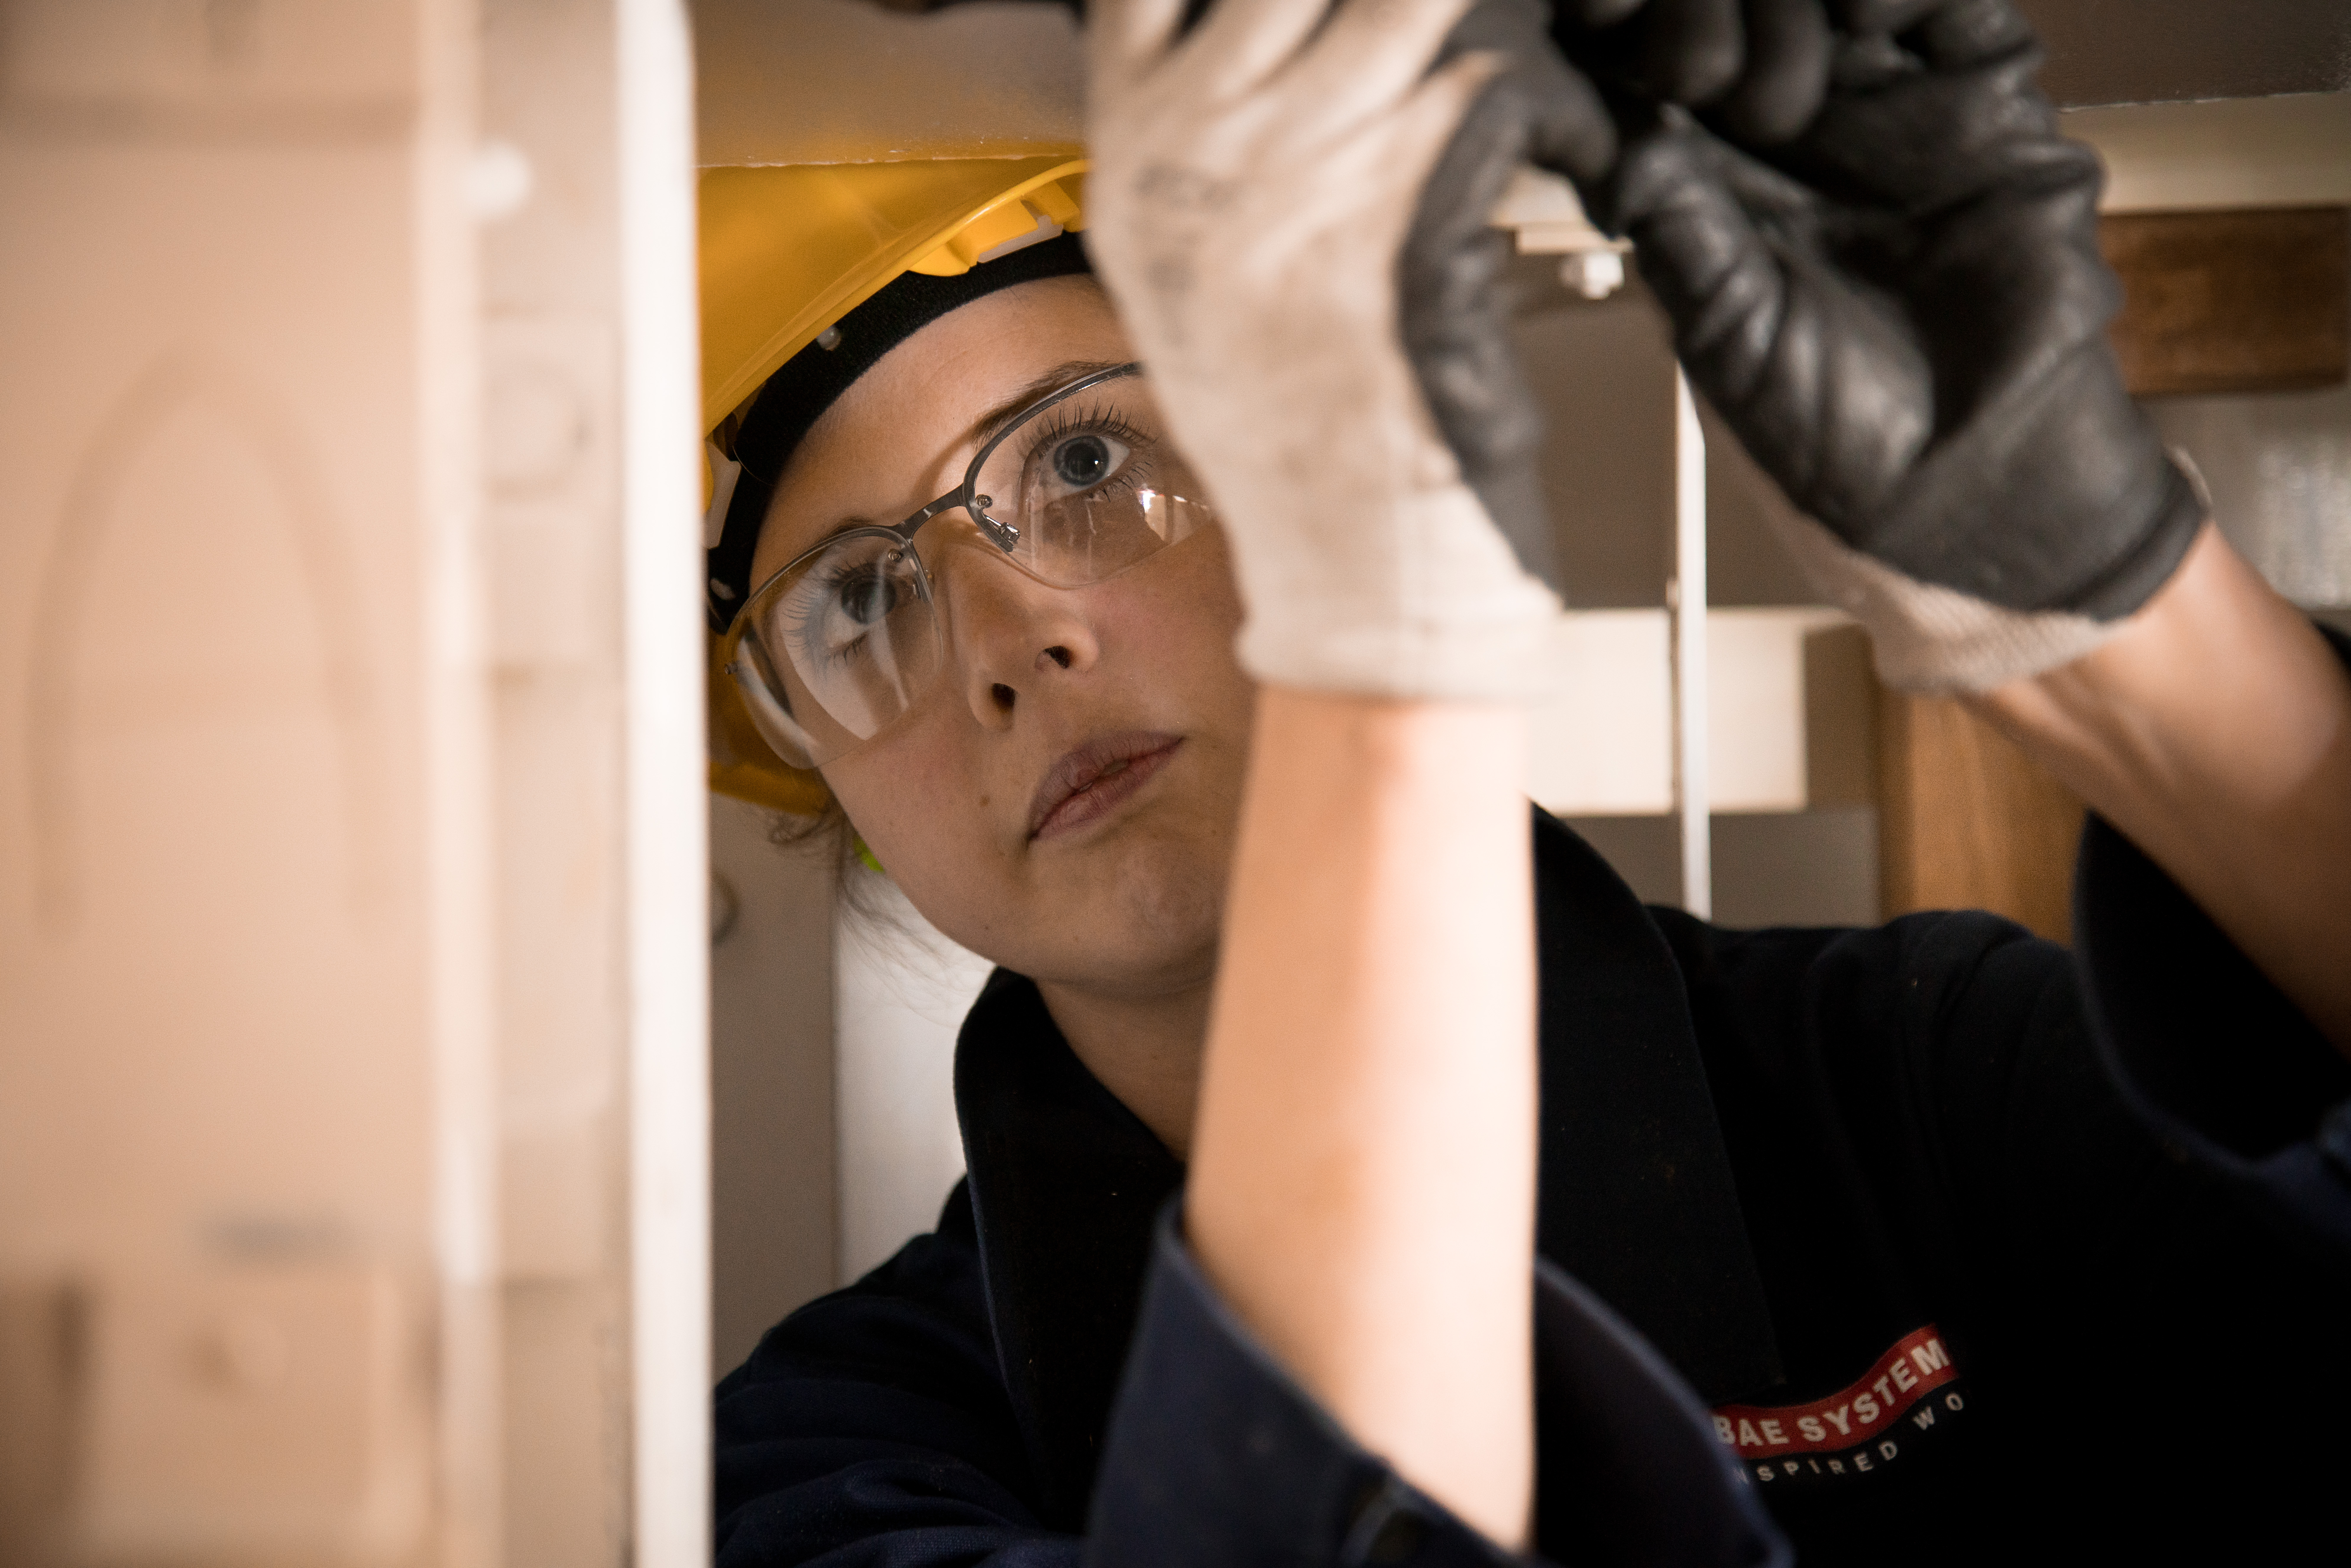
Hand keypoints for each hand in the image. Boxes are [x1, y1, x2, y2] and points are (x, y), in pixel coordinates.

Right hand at [1084, 0, 1565, 699]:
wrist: (1351, 567)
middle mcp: (1197, 161)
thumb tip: (1269, 50)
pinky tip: (1574, 149)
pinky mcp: (1408, 215)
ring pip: (1407, 5)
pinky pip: (1506, 88)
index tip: (1318, 13)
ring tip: (1511, 80)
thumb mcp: (1199, 287)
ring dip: (1482, 32)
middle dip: (1387, 7)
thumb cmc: (1295, 446)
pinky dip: (1563, 109)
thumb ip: (1210, 153)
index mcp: (1136, 171)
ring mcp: (1294, 183)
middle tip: (1439, 37)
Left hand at [1558, 0, 2205, 689]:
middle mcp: (1796, 139)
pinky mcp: (1984, 101)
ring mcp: (1889, 112)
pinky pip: (1950, 10)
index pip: (1657, 80)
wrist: (1974, 473)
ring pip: (1833, 1)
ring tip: (1778, 4)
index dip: (1629, 43)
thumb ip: (1679, 234)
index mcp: (1717, 188)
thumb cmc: (1839, 432)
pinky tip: (1870, 5)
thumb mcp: (1729, 333)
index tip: (1600, 24)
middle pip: (1737, 18)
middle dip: (1706, 3)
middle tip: (1697, 37)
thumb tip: (1615, 147)